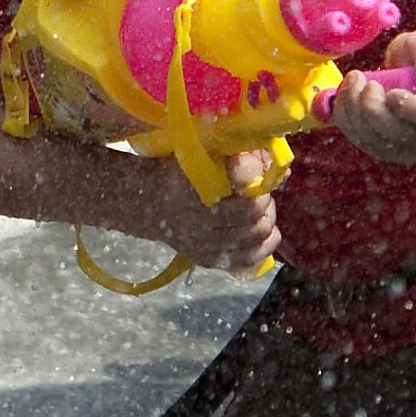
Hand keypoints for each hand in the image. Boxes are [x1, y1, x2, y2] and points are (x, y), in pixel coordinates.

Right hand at [131, 149, 283, 273]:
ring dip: (267, 223)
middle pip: (253, 220)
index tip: (260, 180)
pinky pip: (246, 260)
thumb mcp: (196, 158)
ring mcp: (203, 246)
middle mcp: (198, 225)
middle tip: (262, 196)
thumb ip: (227, 157)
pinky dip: (264, 247)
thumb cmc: (177, 174)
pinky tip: (268, 234)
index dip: (260, 191)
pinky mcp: (207, 259)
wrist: (147, 202)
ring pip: (254, 239)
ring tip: (262, 211)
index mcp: (195, 197)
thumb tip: (260, 157)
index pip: (246, 204)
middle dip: (265, 205)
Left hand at [330, 29, 415, 164]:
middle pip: (406, 134)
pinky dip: (350, 121)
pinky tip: (349, 98)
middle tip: (362, 80)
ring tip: (353, 82)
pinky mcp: (399, 152)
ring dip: (356, 114)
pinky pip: (369, 144)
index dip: (412, 106)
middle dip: (374, 108)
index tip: (390, 91)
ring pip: (383, 144)